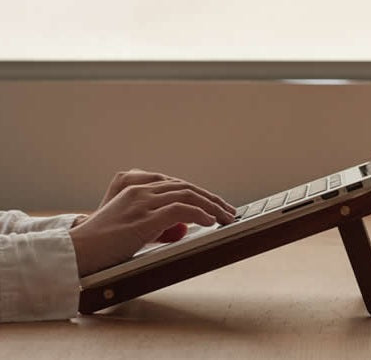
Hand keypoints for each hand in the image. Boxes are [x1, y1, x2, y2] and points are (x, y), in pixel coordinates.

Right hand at [98, 169, 235, 241]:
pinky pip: (181, 209)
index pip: (177, 184)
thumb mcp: (131, 225)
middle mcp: (141, 189)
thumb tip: (183, 226)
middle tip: (228, 210)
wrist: (76, 251)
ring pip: (188, 195)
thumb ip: (155, 221)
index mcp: (136, 186)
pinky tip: (211, 221)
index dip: (200, 193)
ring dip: (212, 206)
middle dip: (211, 198)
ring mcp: (142, 201)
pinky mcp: (144, 218)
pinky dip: (200, 213)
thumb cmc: (102, 243)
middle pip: (186, 187)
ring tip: (226, 217)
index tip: (215, 203)